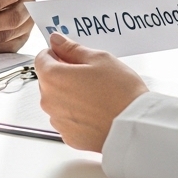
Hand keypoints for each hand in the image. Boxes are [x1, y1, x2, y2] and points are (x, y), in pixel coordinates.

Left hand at [36, 33, 147, 151]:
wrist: (135, 127)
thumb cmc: (120, 92)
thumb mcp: (99, 59)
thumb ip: (72, 49)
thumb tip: (57, 41)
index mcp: (53, 78)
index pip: (41, 58)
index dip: (56, 54)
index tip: (70, 55)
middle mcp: (49, 101)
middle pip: (48, 81)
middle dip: (63, 75)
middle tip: (89, 75)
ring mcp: (58, 121)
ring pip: (57, 101)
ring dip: (69, 95)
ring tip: (95, 95)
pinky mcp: (69, 137)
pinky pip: (66, 120)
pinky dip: (76, 114)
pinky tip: (95, 112)